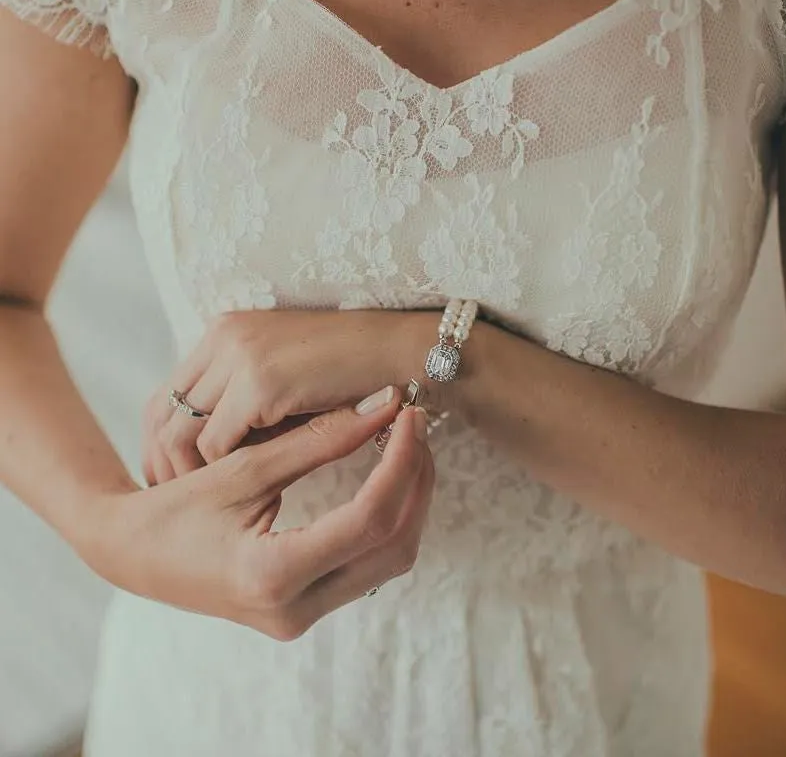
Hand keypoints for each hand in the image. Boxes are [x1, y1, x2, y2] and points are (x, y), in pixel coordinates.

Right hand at [81, 396, 433, 640]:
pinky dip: (386, 522)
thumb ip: (317, 440)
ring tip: (407, 448)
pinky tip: (385, 480)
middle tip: (417, 429)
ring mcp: (302, 617)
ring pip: (388, 561)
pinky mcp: (304, 610)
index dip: (400, 462)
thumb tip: (383, 406)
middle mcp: (295, 610)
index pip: (369, 518)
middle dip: (416, 483)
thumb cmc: (174, 508)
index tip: (410, 417)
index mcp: (272, 575)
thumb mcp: (243, 469)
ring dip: (408, 503)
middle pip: (393, 546)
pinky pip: (368, 567)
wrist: (130, 556)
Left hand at [143, 309, 438, 482]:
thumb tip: (227, 450)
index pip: (172, 393)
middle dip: (160, 461)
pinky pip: (214, 442)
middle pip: (162, 411)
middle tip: (172, 501)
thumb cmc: (358, 372)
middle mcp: (225, 336)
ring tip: (199, 506)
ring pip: (180, 431)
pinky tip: (233, 494)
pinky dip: (217, 472)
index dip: (164, 441)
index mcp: (229, 331)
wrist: (407, 350)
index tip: (174, 479)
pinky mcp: (262, 381)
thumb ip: (256, 405)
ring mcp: (241, 355)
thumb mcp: (292, 383)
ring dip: (185, 473)